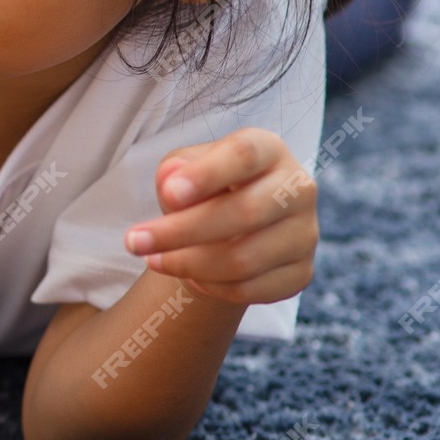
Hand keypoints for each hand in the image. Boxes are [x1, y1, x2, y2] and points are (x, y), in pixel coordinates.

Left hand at [121, 127, 317, 307]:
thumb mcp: (183, 169)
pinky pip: (250, 289)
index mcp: (269, 150)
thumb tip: (172, 182)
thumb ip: (175, 170)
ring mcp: (305, 234)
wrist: (229, 230)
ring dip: (188, 264)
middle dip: (181, 231)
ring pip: (244, 259)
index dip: (207, 175)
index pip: (244, 156)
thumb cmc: (202, 189)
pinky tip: (189, 276)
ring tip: (152, 260)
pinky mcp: (300, 273)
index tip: (169, 195)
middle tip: (133, 241)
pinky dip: (211, 287)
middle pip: (244, 212)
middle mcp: (297, 189)